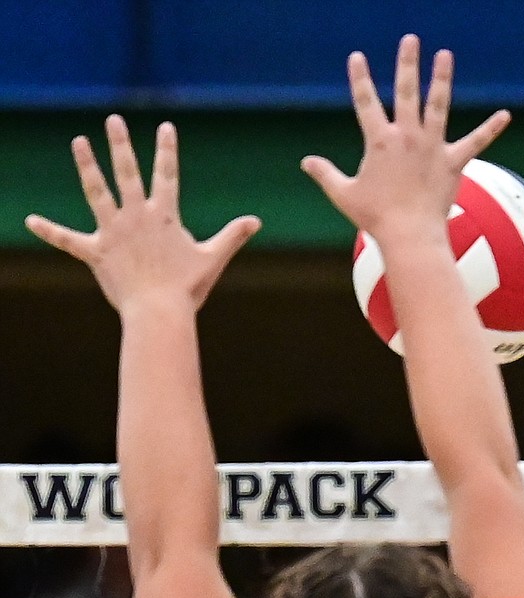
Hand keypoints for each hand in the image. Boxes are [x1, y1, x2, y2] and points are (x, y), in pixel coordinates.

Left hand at [25, 117, 259, 313]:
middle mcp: (136, 217)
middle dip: (121, 144)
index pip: (167, 176)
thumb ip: (232, 236)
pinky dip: (49, 230)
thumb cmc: (187, 290)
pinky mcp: (96, 253)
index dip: (167, 150)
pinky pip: (68, 240)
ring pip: (97, 192)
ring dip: (87, 166)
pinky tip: (30, 220)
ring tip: (79, 142)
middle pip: (127, 173)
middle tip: (113, 120)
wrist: (159, 313)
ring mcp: (114, 232)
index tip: (165, 127)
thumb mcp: (212, 260)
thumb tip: (256, 221)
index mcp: (164, 216)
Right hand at [300, 40, 509, 246]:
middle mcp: (407, 137)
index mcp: (379, 141)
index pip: (365, 102)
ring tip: (445, 55)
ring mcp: (432, 147)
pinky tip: (506, 115)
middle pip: (406, 91)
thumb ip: (325, 174)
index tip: (357, 57)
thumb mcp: (344, 195)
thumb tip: (306, 162)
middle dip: (407, 63)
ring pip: (438, 105)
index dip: (360, 78)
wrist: (410, 237)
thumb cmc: (376, 219)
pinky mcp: (453, 163)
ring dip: (441, 78)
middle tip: (410, 39)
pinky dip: (491, 129)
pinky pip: (476, 142)